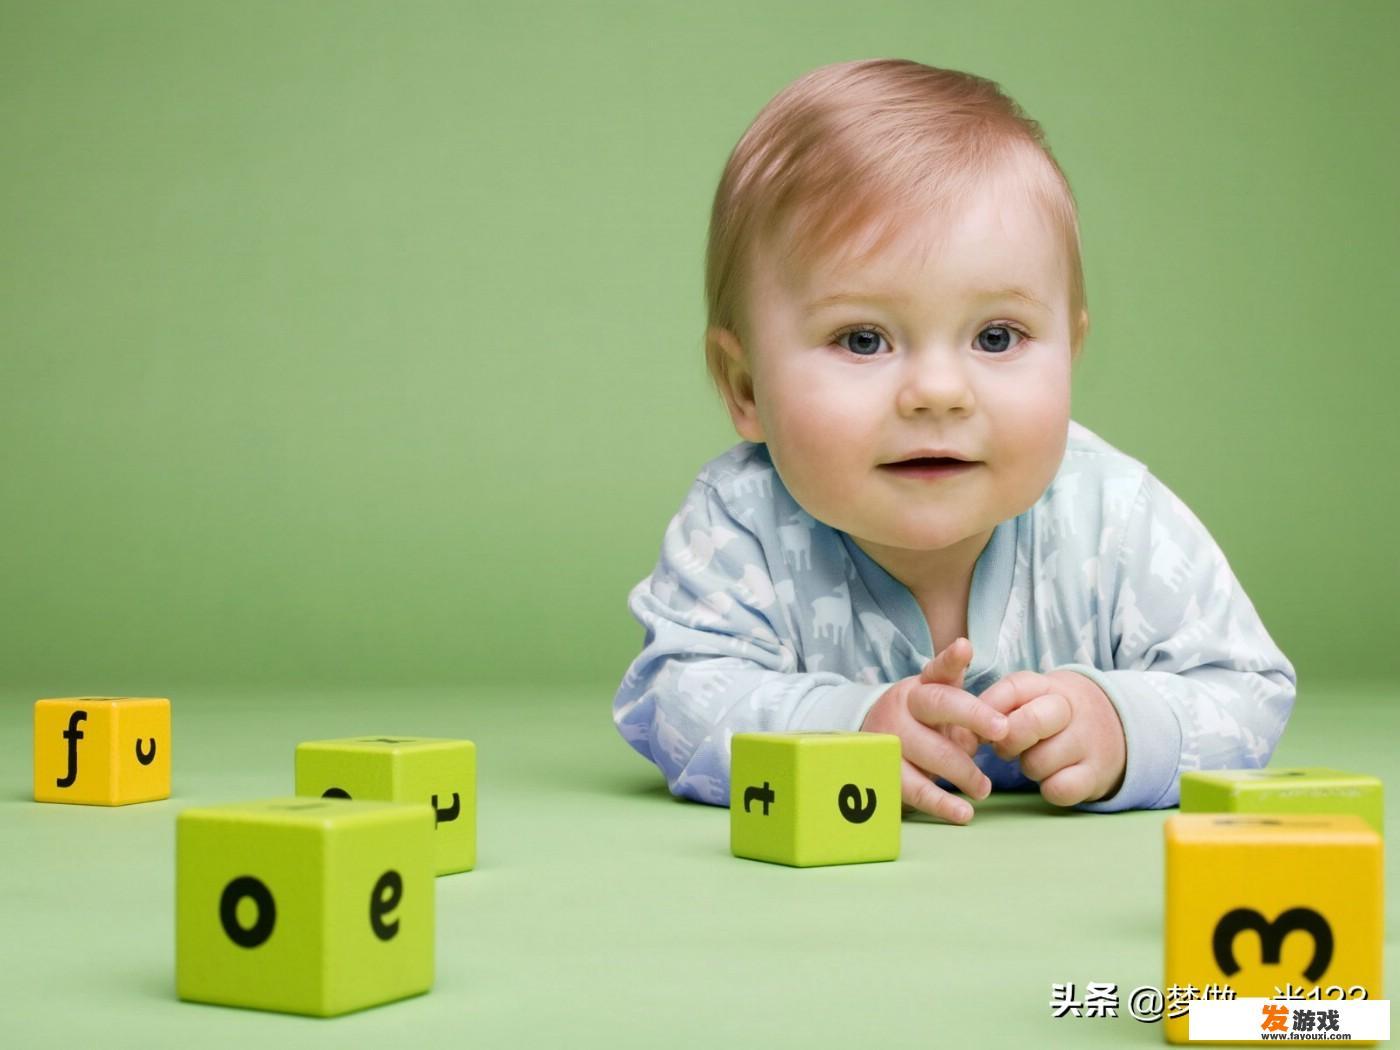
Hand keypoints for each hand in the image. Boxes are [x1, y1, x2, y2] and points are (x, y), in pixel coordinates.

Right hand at [860, 638, 1008, 824]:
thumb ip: (961, 693)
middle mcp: (902, 708)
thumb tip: (976, 672)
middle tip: (1004, 733)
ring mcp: (890, 740)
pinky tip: (963, 813)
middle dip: (974, 718)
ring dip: (962, 771)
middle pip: (937, 707)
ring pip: (928, 752)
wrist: (871, 743)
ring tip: (984, 788)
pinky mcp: (885, 773)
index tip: (966, 649)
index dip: (952, 660)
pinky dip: (942, 804)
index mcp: (919, 689)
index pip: (938, 671)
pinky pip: (915, 790)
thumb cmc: (920, 722)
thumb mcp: (937, 700)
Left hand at [977, 669, 1126, 806]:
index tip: (975, 730)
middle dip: (1008, 742)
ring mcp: (1086, 740)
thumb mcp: (1029, 698)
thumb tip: (959, 735)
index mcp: (1045, 685)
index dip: (986, 711)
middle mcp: (1069, 708)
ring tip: (1038, 758)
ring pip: (1039, 762)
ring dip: (1029, 767)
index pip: (1012, 689)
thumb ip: (994, 707)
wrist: (1117, 726)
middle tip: (1006, 747)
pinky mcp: (1096, 773)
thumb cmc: (1052, 715)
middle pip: (1029, 723)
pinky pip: (1059, 789)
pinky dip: (1050, 789)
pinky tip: (1054, 777)